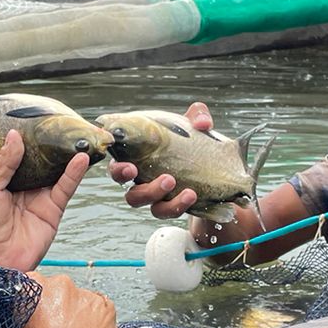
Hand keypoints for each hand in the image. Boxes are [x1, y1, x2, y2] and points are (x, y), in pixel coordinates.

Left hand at [0, 129, 89, 270]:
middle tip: (62, 125)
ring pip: (56, 172)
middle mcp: (24, 187)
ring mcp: (40, 198)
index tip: (36, 121)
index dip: (27, 141)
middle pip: (41, 161)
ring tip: (77, 137)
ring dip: (67, 156)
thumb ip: (2, 164)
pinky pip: (65, 188)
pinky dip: (74, 173)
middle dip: (50, 145)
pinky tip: (81, 159)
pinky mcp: (53, 210)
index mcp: (4, 181)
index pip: (18, 155)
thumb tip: (14, 136)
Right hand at [13, 273, 117, 327]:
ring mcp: (86, 295)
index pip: (35, 286)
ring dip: (79, 315)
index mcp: (35, 286)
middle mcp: (61, 284)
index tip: (40, 318)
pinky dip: (98, 322)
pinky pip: (103, 312)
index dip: (38, 305)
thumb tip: (23, 317)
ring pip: (83, 302)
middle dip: (60, 308)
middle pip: (61, 292)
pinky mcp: (107, 309)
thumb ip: (20, 316)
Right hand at [109, 101, 210, 218]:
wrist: (210, 163)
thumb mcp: (193, 124)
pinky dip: (178, 205)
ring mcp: (156, 195)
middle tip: (166, 179)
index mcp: (137, 158)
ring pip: (149, 206)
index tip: (130, 168)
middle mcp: (142, 180)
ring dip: (160, 197)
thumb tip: (202, 123)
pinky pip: (167, 212)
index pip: (117, 165)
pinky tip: (192, 195)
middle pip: (131, 195)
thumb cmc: (188, 137)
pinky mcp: (171, 205)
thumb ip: (197, 116)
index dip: (118, 169)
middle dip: (143, 191)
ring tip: (183, 189)